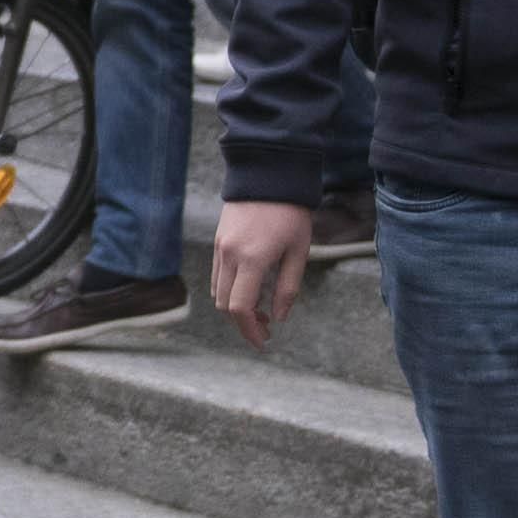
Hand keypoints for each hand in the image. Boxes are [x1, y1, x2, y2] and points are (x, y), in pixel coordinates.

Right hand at [207, 198, 315, 346]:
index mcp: (253, 260)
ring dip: (235, 308)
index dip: (251, 330)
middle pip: (225, 305)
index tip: (265, 341)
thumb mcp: (298, 252)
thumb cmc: (291, 214)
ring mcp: (220, 248)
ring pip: (218, 292)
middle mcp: (230, 256)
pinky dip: (229, 291)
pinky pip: (218, 276)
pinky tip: (250, 289)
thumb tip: (279, 318)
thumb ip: (288, 288)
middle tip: (266, 328)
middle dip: (243, 323)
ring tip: (261, 310)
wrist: (268, 175)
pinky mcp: (218, 241)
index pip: (240, 308)